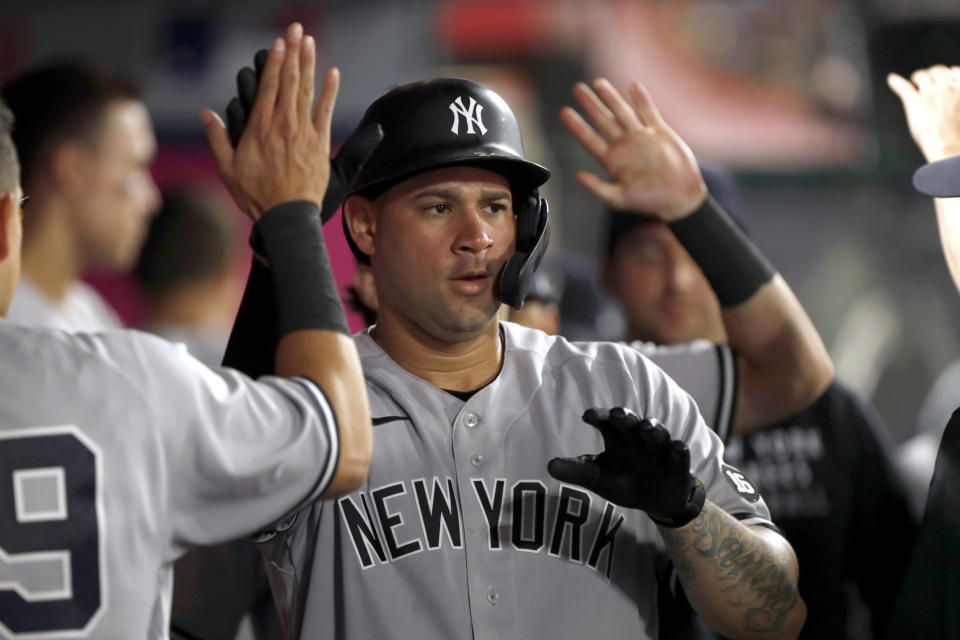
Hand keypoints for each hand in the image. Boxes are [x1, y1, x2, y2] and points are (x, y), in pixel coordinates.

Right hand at [200, 22, 337, 219]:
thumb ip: (217, 138)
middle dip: (292, 53)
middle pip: (288, 81)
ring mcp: (303, 133)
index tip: (278, 43)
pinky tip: (333, 73)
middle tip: (296, 29)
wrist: (286, 216)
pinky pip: (326, 112)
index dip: (274, 62)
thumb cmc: (255, 195)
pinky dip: (330, 91)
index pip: (268, 87)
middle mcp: (282, 125)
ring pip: (306, 91)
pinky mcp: (320, 144)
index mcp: (259, 128)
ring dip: (309, 63)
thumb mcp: (227, 168)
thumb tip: (205, 114)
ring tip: (310, 41)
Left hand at [548, 407, 704, 526]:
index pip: (607, 422)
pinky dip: (678, 450)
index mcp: (618, 438)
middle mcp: (638, 438)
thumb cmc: (625, 482)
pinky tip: (676, 448)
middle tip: (618, 414)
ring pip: (657, 432)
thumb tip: (549, 465)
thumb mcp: (598, 479)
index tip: (587, 415)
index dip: (599, 416)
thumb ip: (576, 471)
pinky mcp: (678, 462)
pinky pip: (680, 452)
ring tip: (646, 428)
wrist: (658, 501)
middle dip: (626, 417)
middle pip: (632, 421)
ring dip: (653, 428)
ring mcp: (659, 448)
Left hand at [561, 78, 706, 220]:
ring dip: (611, 97)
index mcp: (612, 161)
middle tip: (577, 88)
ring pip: (622, 112)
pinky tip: (633, 86)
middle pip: (603, 121)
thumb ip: (598, 188)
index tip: (563, 112)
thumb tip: (578, 176)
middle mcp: (624, 146)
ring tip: (599, 82)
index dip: (577, 126)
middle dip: (590, 104)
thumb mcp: (619, 199)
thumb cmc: (648, 202)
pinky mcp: (659, 132)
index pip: (589, 139)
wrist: (680, 197)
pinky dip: (641, 99)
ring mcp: (641, 137)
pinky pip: (648, 112)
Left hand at [888, 66, 959, 161]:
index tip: (947, 77)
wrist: (950, 145)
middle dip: (934, 73)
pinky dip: (896, 82)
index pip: (956, 72)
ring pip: (923, 76)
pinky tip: (892, 80)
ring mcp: (930, 93)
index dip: (950, 73)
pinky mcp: (915, 102)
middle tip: (929, 78)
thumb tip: (955, 109)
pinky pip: (904, 87)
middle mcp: (947, 87)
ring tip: (915, 80)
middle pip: (939, 71)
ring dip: (919, 76)